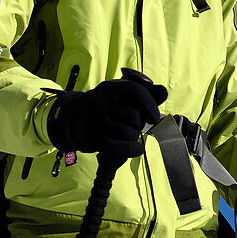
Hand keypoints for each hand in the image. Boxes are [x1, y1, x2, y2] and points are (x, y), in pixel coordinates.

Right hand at [47, 69, 166, 158]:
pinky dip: (132, 150)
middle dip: (139, 124)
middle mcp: (101, 101)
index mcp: (110, 87)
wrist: (74, 120)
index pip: (135, 91)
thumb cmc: (106, 106)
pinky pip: (119, 148)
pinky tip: (137, 149)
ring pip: (128, 133)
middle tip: (133, 124)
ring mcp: (96, 120)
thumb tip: (163, 91)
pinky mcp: (93, 138)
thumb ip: (145, 92)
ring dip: (133, 136)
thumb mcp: (120, 94)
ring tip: (127, 133)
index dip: (149, 104)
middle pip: (134, 116)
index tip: (154, 116)